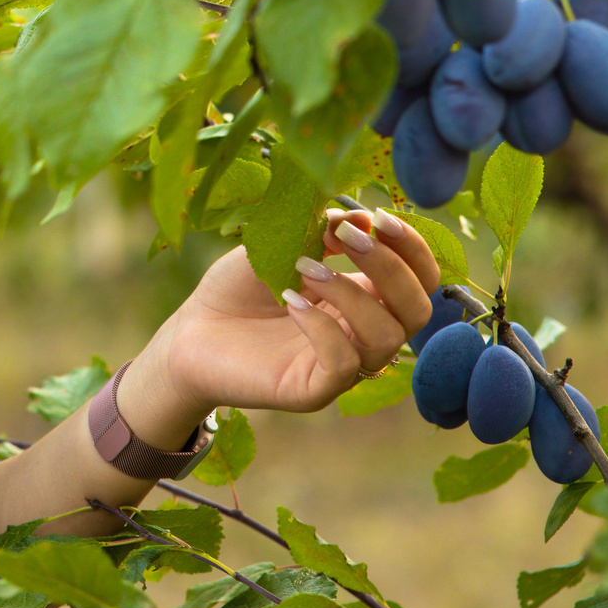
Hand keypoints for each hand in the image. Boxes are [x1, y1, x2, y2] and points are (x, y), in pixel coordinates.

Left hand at [119, 209, 442, 438]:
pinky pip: (345, 365)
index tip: (379, 218)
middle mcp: (362, 332)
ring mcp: (343, 365)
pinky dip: (322, 327)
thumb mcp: (279, 246)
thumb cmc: (236, 290)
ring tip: (304, 270)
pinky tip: (289, 301)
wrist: (188, 333)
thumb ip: (320, 231)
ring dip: (350, 294)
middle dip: (389, 267)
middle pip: (417, 308)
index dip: (412, 248)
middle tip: (345, 238)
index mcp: (364, 296)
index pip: (419, 278)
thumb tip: (363, 218)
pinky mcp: (314, 390)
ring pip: (385, 337)